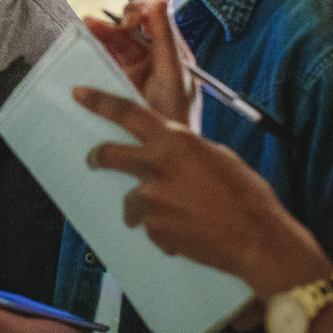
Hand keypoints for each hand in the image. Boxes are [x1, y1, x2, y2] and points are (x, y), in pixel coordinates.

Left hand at [74, 86, 331, 297]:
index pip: (127, 113)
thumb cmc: (246, 196)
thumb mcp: (217, 157)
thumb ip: (186, 151)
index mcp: (176, 140)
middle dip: (97, 158)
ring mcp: (152, 197)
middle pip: (109, 155)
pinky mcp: (152, 227)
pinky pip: (149, 227)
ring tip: (179, 216)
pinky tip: (188, 234)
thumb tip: (170, 154)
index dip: (99, 101)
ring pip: (131, 200)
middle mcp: (157, 165)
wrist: (255, 237)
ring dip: (145, 209)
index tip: (77, 94)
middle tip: (92, 161)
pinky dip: (163, 231)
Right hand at [85, 0, 198, 129]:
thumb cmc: (176, 115)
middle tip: (95, 25)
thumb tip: (161, 1)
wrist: (162, 153)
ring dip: (99, 33)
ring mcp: (133, 69)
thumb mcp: (173, 75)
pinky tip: (84, 45)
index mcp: (171, 50)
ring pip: (113, 42)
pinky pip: (103, 61)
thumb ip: (166, 39)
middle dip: (112, 22)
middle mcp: (152, 56)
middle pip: (129, 28)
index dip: (139, 11)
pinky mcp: (117, 82)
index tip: (129, 22)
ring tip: (86, 28)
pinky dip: (92, 52)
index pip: (155, 16)